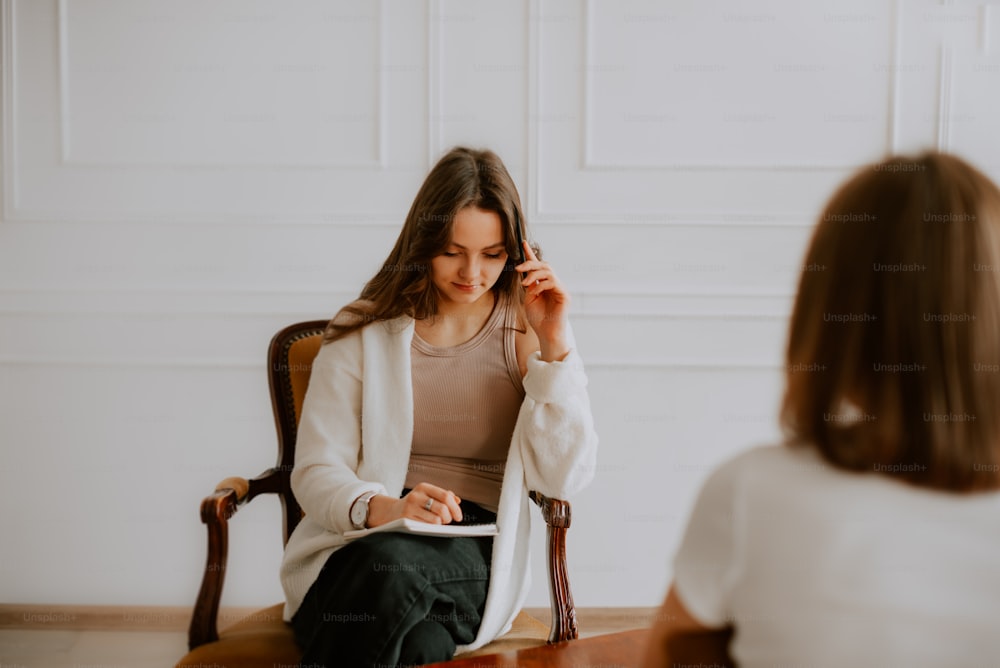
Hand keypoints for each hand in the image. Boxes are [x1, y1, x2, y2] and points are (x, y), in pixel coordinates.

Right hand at [366, 482, 462, 527]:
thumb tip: (457, 500)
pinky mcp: (405, 520)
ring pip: (435, 520)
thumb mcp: (426, 495)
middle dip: (448, 518)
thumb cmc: (414, 505)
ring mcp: (409, 508)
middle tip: (447, 521)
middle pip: (442, 509)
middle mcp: (416, 496)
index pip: (445, 496)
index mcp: (423, 487)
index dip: (455, 508)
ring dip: (440, 525)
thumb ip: (442, 496)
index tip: (459, 517)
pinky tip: (429, 527)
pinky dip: (431, 529)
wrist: (390, 512)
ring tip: (438, 524)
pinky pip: (426, 527)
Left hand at [516, 241, 570, 361]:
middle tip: (518, 268)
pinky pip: (553, 282)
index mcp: (544, 284)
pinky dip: (541, 285)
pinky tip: (535, 292)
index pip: (538, 266)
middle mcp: (554, 284)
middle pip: (544, 265)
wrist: (546, 333)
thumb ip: (530, 285)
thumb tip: (527, 274)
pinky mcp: (564, 295)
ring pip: (548, 271)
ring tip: (525, 284)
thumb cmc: (538, 319)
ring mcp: (560, 288)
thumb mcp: (529, 299)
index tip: (523, 243)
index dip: (531, 254)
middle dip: (530, 264)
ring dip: (534, 274)